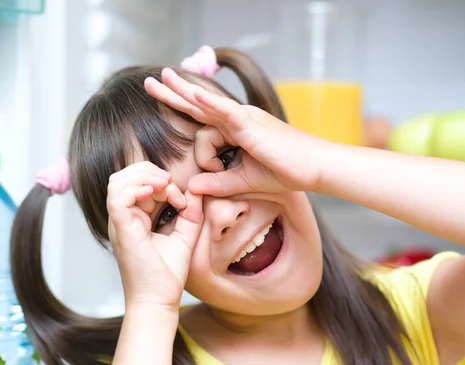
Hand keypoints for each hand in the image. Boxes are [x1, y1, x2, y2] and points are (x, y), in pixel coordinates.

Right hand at [107, 161, 202, 310]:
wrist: (159, 301)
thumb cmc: (167, 275)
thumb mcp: (184, 237)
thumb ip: (190, 213)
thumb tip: (195, 190)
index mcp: (136, 219)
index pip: (138, 184)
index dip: (162, 181)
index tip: (183, 200)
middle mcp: (124, 219)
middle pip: (125, 177)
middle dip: (150, 171)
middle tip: (170, 184)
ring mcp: (120, 224)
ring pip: (118, 182)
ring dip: (143, 176)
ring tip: (164, 185)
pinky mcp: (121, 230)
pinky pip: (118, 197)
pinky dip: (137, 187)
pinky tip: (156, 193)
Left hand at [144, 68, 330, 195]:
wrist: (314, 168)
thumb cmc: (285, 173)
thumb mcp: (243, 182)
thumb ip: (218, 184)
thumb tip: (191, 188)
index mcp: (236, 131)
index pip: (204, 130)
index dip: (202, 157)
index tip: (213, 174)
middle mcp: (237, 119)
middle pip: (199, 104)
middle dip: (174, 93)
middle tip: (151, 81)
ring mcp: (244, 118)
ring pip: (207, 106)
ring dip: (182, 90)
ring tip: (161, 76)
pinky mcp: (251, 124)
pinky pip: (225, 111)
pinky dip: (208, 103)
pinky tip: (191, 93)